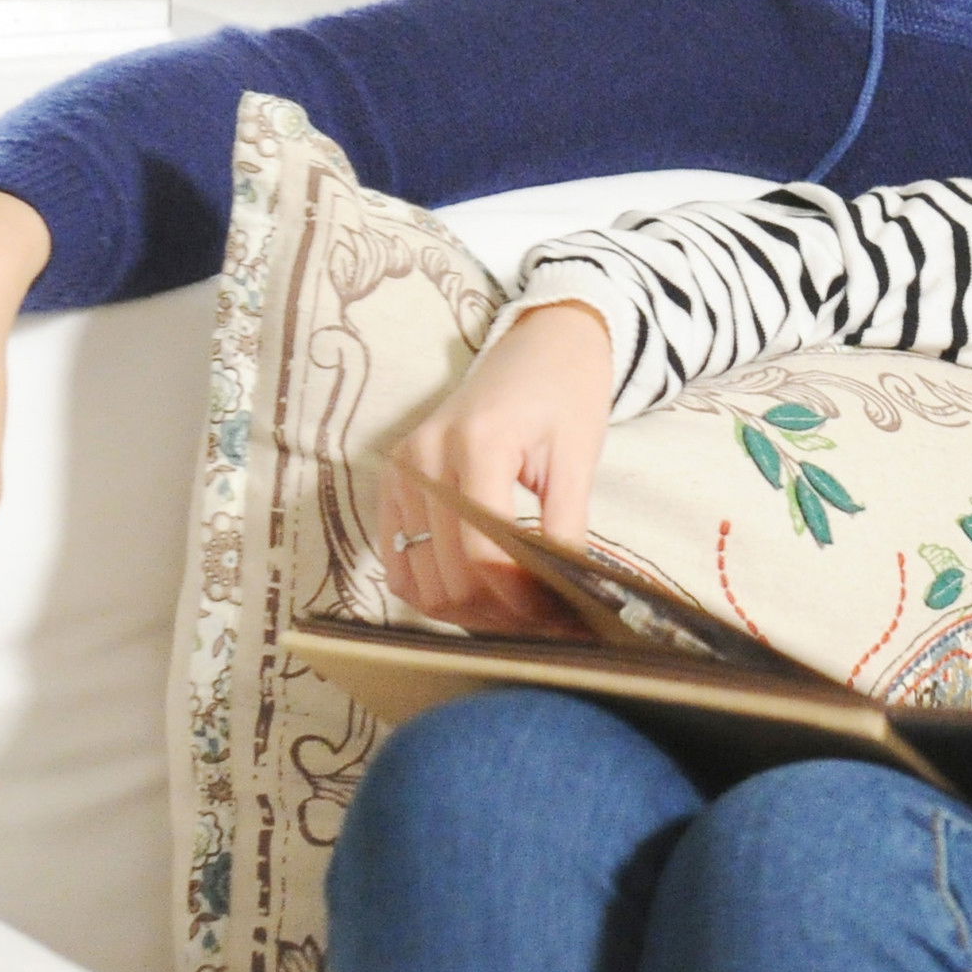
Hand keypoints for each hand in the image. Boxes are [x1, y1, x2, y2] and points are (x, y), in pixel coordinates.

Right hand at [374, 300, 613, 633]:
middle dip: (498, 613)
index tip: (556, 617)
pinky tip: (479, 593)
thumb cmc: (566, 394)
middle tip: (544, 623)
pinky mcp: (393, 482)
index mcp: (475, 443)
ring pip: (419, 580)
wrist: (541, 347)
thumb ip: (566, 528)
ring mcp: (401, 470)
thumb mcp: (577, 458)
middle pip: (447, 575)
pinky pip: (399, 562)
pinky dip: (435, 591)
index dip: (517, 598)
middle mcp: (424, 457)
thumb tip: (565, 598)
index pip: (481, 552)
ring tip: (516, 613)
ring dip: (467, 610)